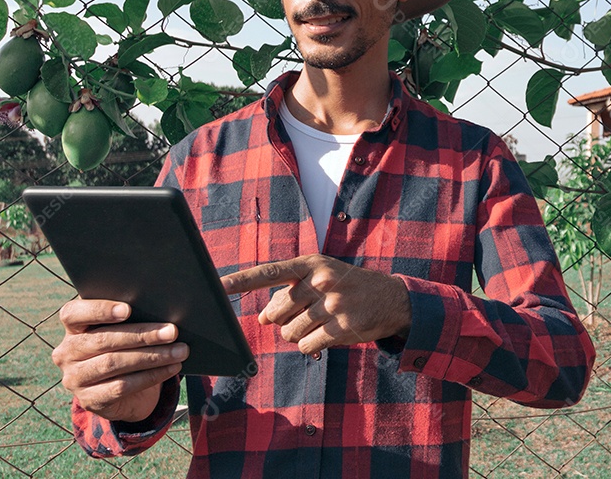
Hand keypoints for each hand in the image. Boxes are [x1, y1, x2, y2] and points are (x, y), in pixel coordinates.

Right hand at [52, 300, 187, 422]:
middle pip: (103, 340)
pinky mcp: (90, 400)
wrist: (126, 390)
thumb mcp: (125, 329)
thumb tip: (163, 306)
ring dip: (152, 356)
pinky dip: (151, 376)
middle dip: (142, 335)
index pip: (72, 314)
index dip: (99, 310)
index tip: (128, 309)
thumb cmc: (128, 346)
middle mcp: (67, 352)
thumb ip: (132, 316)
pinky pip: (122, 386)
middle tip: (173, 331)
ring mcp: (75, 378)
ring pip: (113, 363)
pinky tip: (172, 368)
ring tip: (180, 351)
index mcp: (73, 327)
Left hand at [221, 255, 410, 353]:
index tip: (218, 285)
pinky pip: (306, 346)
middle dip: (283, 320)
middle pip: (277, 312)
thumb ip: (290, 294)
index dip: (242, 280)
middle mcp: (322, 281)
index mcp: (312, 264)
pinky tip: (326, 335)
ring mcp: (333, 304)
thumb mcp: (321, 279)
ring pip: (290, 332)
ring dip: (298, 335)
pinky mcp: (342, 328)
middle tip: (305, 315)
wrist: (392, 299)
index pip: (270, 272)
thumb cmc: (349, 287)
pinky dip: (310, 346)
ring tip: (320, 324)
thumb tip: (262, 317)